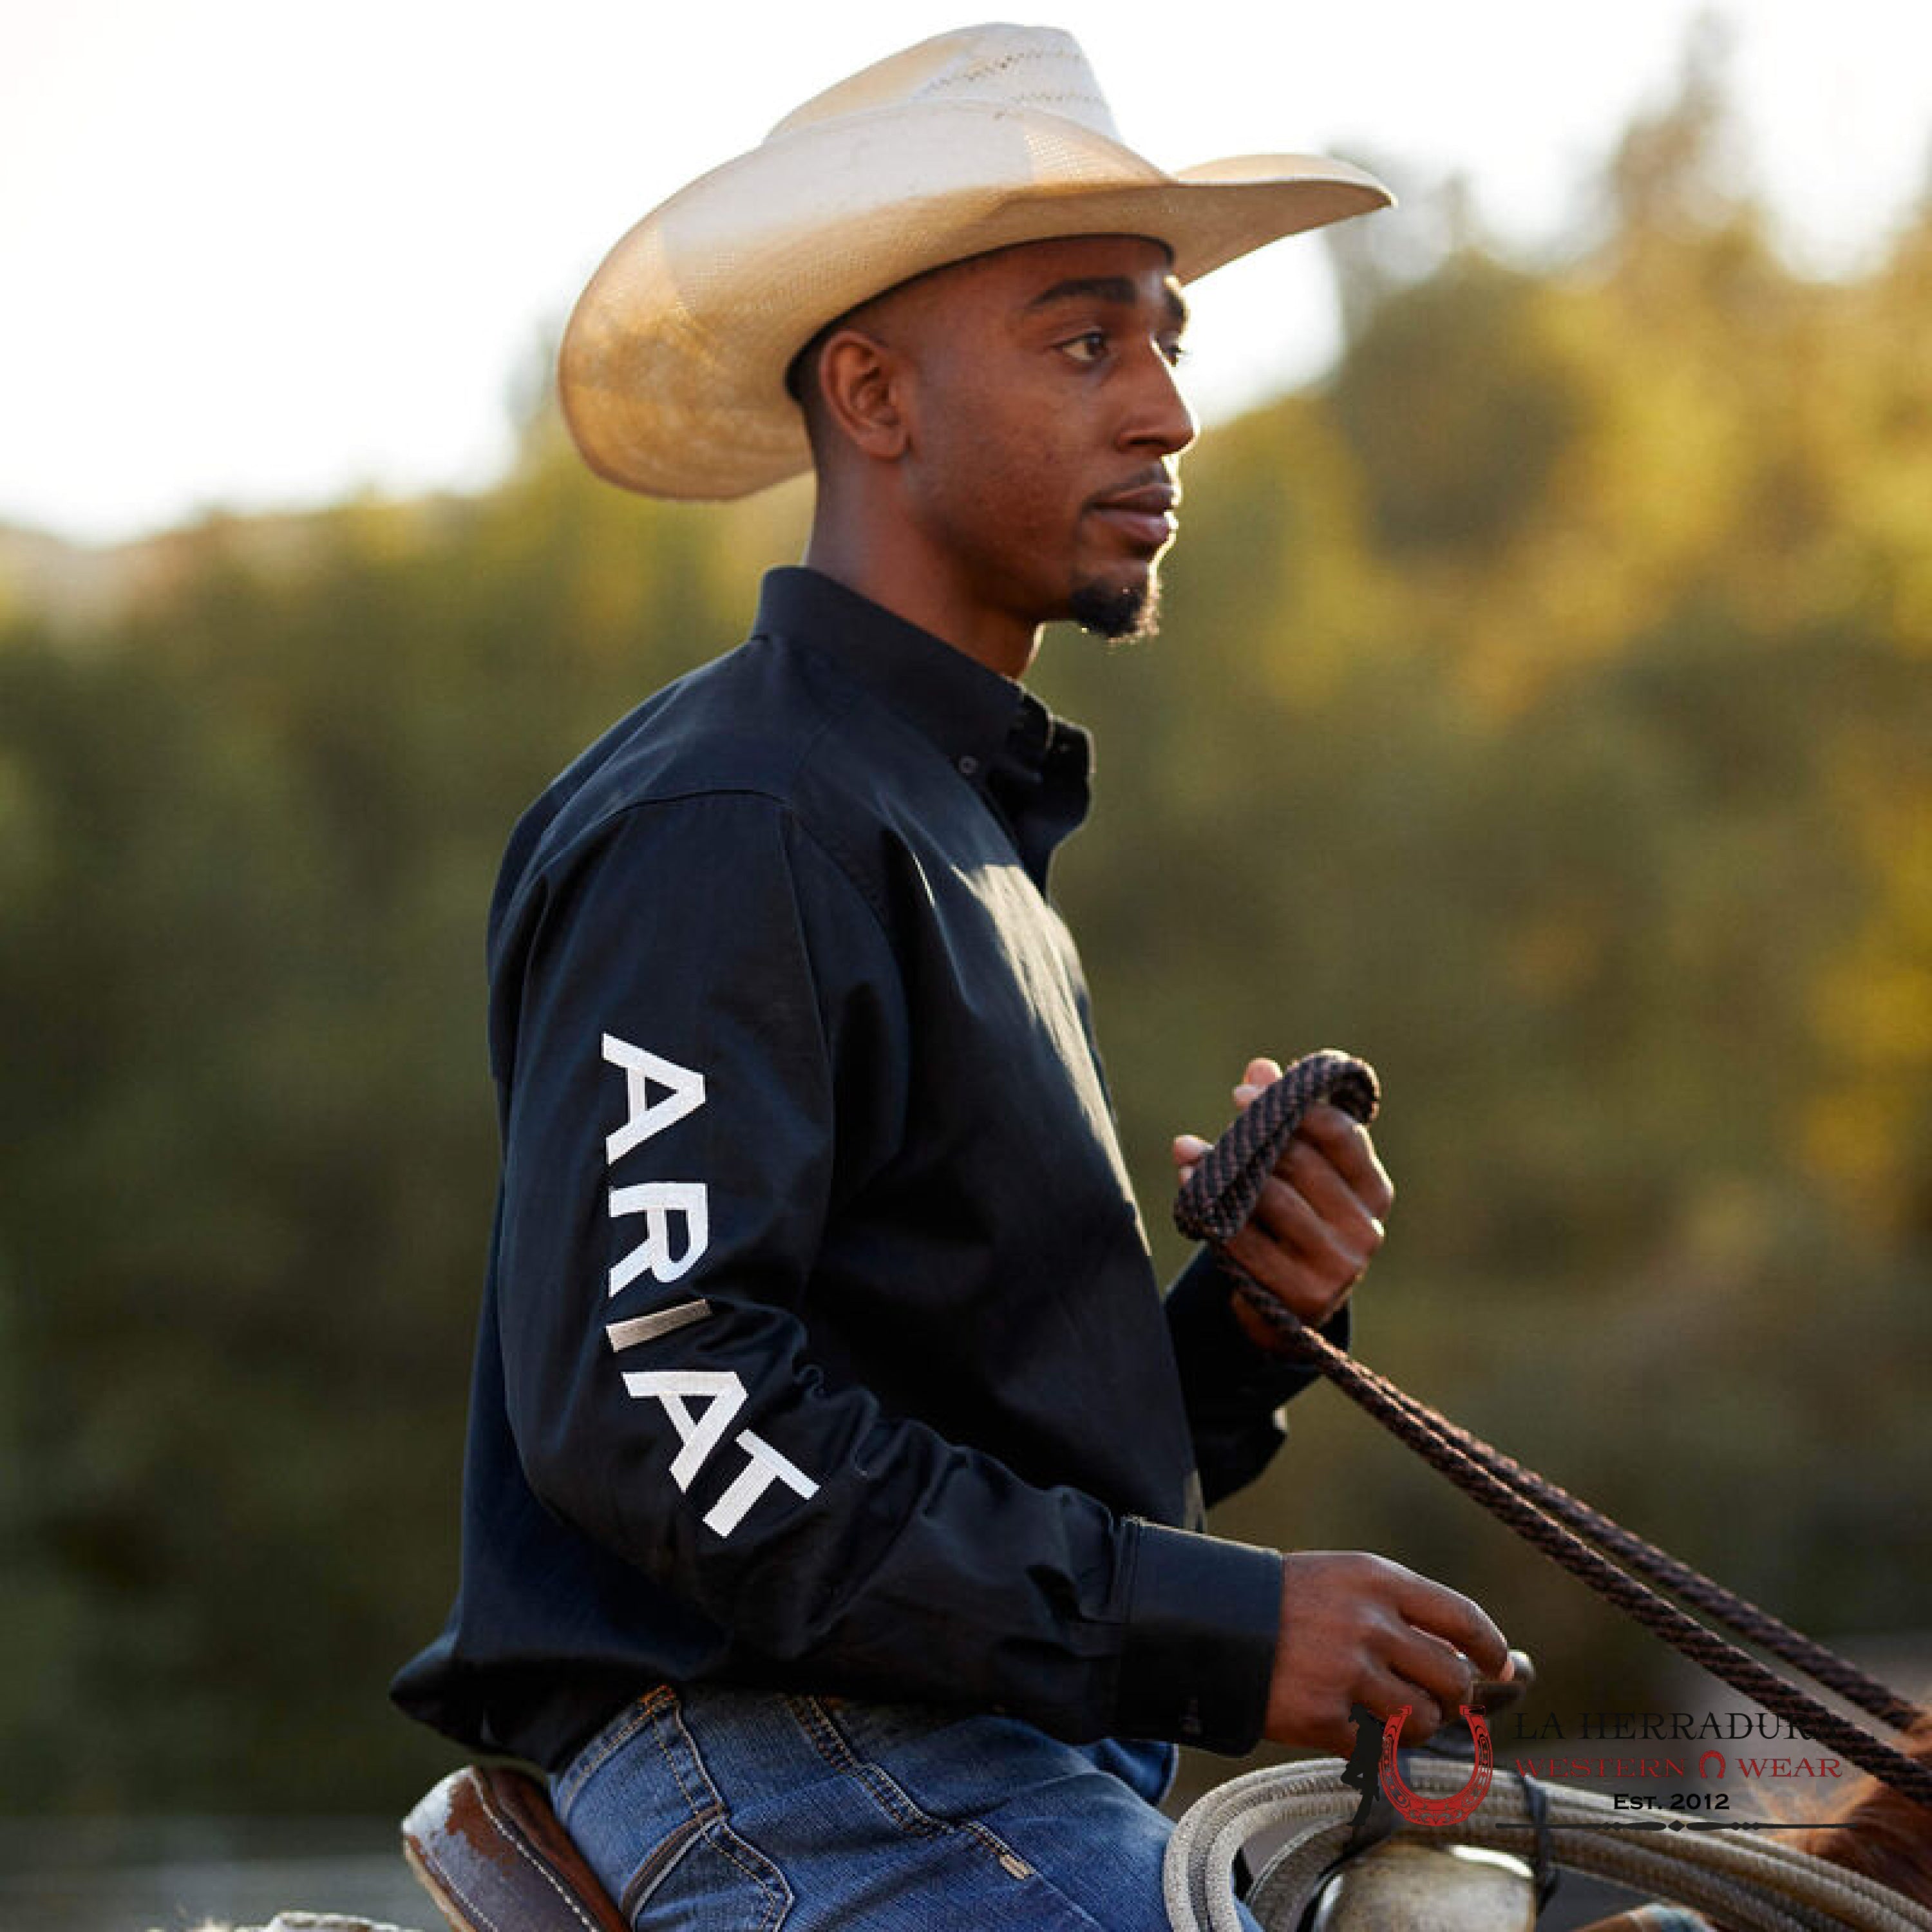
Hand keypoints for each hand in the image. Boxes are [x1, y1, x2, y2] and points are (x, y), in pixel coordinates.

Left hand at [1172, 1057, 1394, 1340]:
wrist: (1287, 1309)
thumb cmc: (1291, 1223)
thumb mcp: (1295, 1175)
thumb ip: (1285, 1120)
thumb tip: (1261, 1068)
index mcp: (1374, 1192)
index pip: (1341, 1134)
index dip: (1294, 1107)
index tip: (1243, 1093)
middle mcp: (1366, 1230)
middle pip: (1301, 1163)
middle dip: (1249, 1136)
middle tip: (1211, 1119)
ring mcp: (1340, 1266)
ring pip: (1272, 1198)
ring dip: (1222, 1171)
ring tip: (1186, 1152)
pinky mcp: (1304, 1295)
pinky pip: (1250, 1242)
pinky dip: (1215, 1213)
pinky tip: (1189, 1193)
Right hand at [1265, 1551, 1509, 1751]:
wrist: (1207, 1618)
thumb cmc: (1289, 1601)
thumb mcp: (1347, 1582)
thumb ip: (1411, 1615)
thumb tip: (1499, 1667)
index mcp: (1377, 1580)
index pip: (1463, 1618)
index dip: (1491, 1650)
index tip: (1502, 1669)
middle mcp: (1368, 1622)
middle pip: (1451, 1679)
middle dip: (1452, 1700)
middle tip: (1432, 1701)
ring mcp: (1344, 1671)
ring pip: (1421, 1720)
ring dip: (1414, 1727)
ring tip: (1386, 1716)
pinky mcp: (1319, 1715)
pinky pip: (1374, 1751)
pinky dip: (1368, 1748)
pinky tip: (1343, 1727)